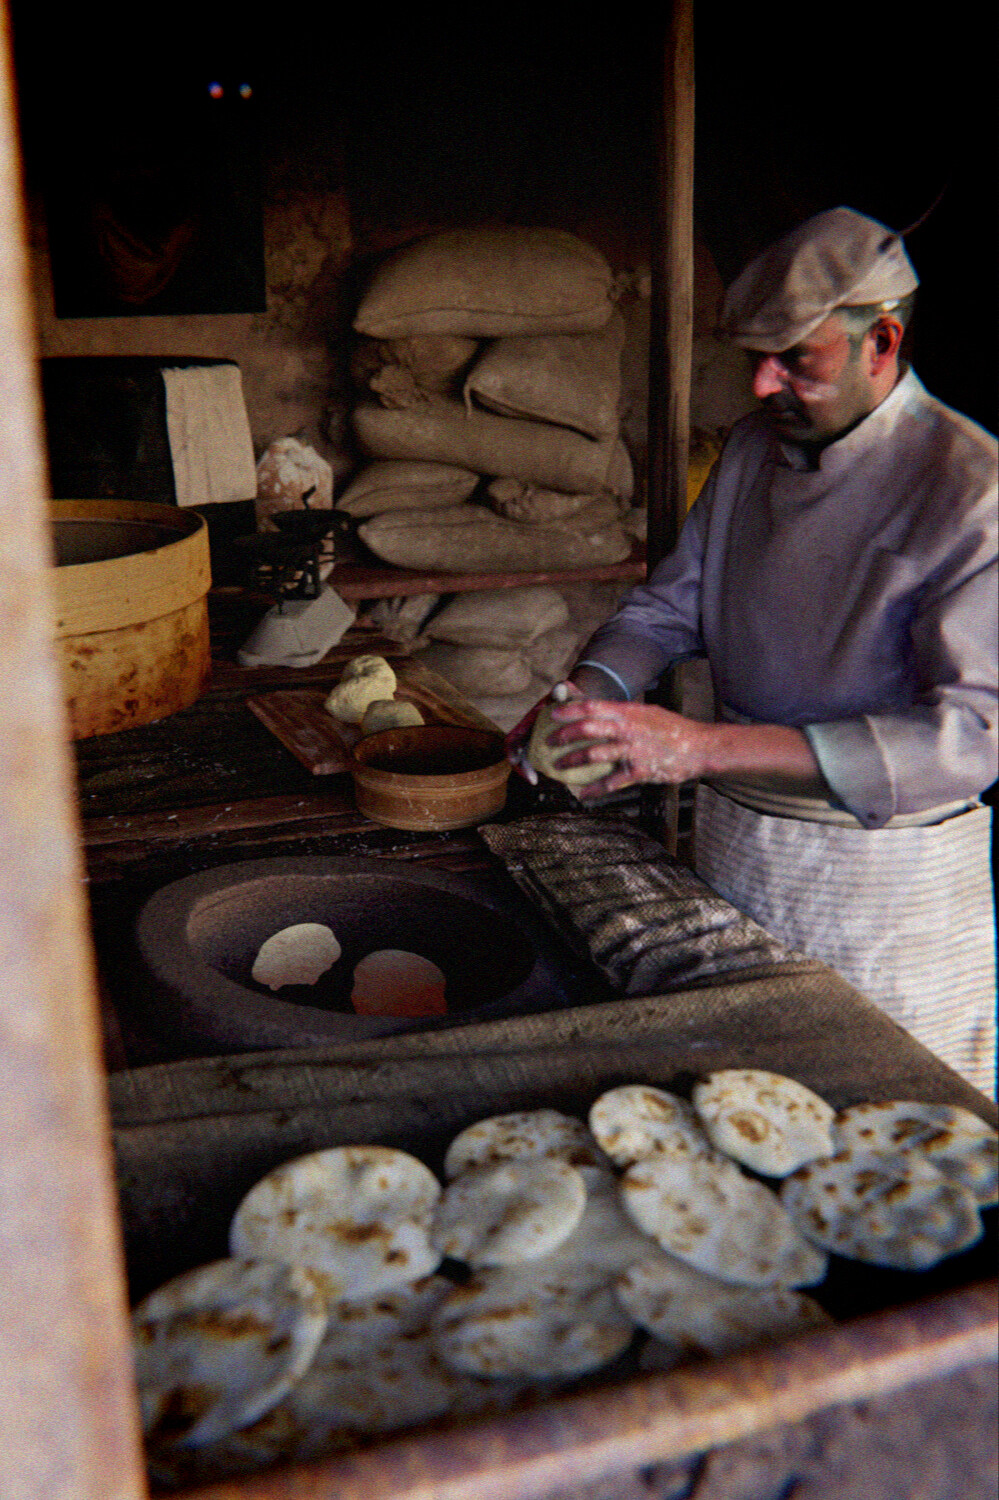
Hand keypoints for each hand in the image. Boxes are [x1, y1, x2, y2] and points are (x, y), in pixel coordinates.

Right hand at [504, 681, 582, 783]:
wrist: (577, 702)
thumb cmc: (570, 697)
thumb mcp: (566, 693)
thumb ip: (562, 690)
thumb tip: (560, 687)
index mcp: (527, 724)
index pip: (512, 740)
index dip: (512, 752)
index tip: (515, 760)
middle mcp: (530, 737)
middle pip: (519, 757)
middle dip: (523, 769)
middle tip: (534, 780)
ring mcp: (539, 745)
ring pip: (533, 763)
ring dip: (537, 773)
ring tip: (548, 781)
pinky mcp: (550, 752)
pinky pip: (547, 765)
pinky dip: (552, 771)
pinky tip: (565, 778)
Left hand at [546, 699, 710, 797]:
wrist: (699, 747)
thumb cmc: (671, 728)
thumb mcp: (645, 711)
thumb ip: (619, 710)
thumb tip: (593, 707)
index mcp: (628, 711)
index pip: (592, 706)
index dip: (569, 709)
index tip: (552, 713)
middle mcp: (628, 728)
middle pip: (587, 729)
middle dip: (563, 736)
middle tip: (548, 742)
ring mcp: (633, 750)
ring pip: (593, 755)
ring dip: (571, 761)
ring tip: (558, 766)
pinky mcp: (639, 771)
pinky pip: (610, 782)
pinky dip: (593, 790)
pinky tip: (582, 795)